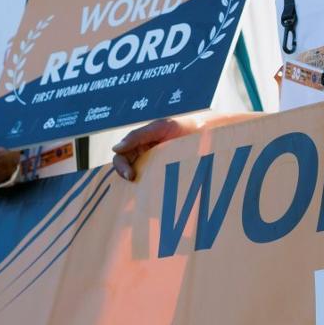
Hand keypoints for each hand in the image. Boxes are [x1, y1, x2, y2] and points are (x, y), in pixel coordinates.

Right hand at [111, 112, 255, 181]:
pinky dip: (150, 193)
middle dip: (125, 175)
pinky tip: (155, 198)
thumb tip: (115, 148)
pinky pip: (154, 186)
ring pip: (138, 180)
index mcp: (140, 143)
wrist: (208, 134)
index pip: (121, 156)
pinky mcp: (166, 177)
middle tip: (133, 182)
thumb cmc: (184, 127)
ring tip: (143, 191)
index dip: (120, 165)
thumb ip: (138, 135)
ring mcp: (155, 167)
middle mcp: (145, 156)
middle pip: (126, 169)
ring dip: (137, 186)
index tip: (130, 175)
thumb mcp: (161, 127)